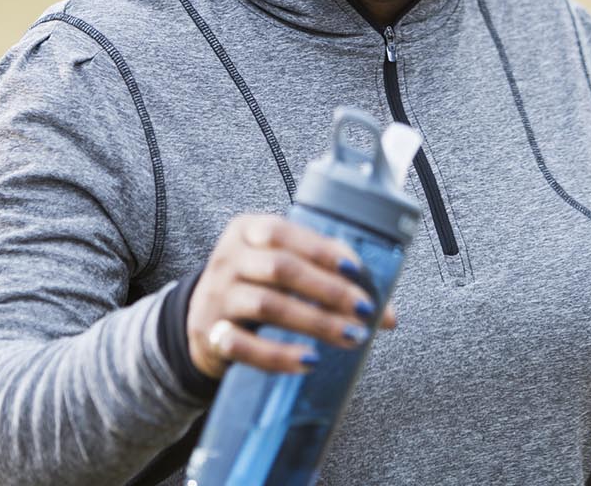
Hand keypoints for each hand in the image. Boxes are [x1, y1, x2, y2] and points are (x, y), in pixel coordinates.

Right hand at [187, 214, 397, 378]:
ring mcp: (216, 296)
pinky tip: (308, 361)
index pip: (284, 232)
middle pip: (281, 269)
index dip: (322, 251)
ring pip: (267, 305)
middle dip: (328, 290)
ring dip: (314, 322)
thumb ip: (330, 278)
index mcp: (248, 230)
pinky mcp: (209, 334)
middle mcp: (228, 258)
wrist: (202, 320)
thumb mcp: (283, 269)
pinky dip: (278, 356)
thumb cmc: (258, 286)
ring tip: (350, 336)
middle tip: (364, 310)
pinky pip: (244, 346)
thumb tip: (388, 315)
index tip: (357, 271)